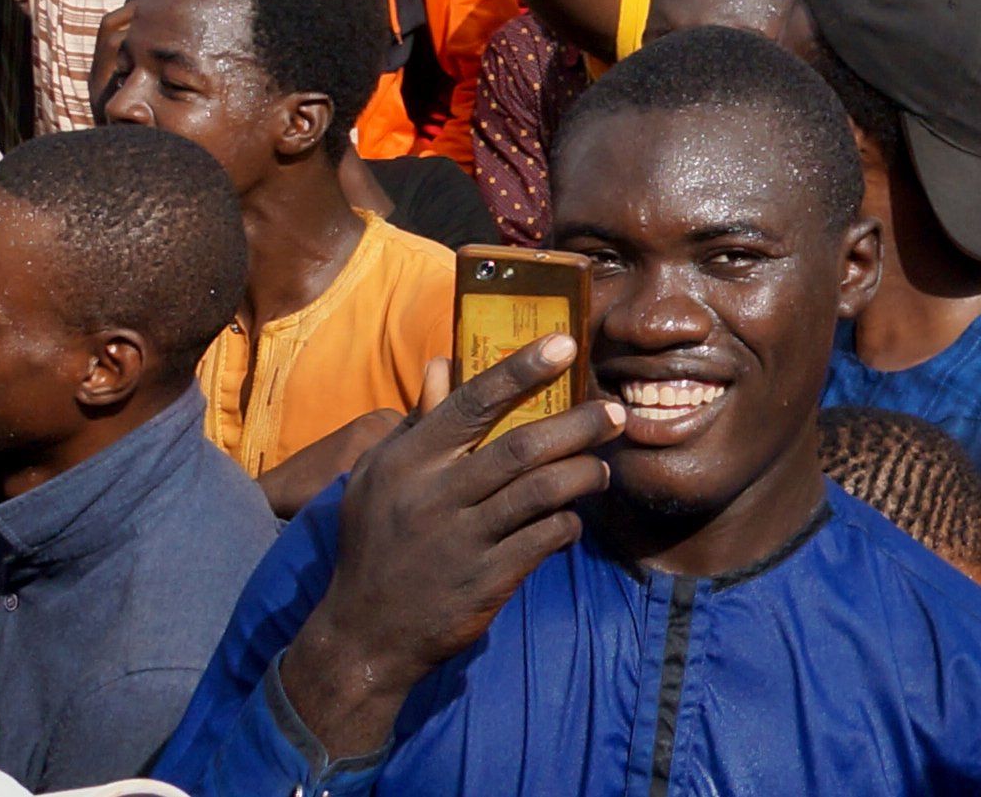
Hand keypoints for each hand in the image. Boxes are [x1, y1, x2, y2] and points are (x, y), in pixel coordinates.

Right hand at [272, 342, 620, 762]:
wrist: (364, 635)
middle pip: (523, 447)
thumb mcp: (378, 478)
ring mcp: (461, 540)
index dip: (522, 369)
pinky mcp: (485, 580)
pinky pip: (544, 538)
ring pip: (543, 492)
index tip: (567, 344)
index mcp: (407, 462)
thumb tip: (441, 363)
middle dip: (580, 425)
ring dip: (584, 474)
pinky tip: (572, 519)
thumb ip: (416, 422)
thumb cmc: (377, 543)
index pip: (472, 402)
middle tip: (617, 412)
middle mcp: (434, 496)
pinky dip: (567, 523)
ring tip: (602, 468)